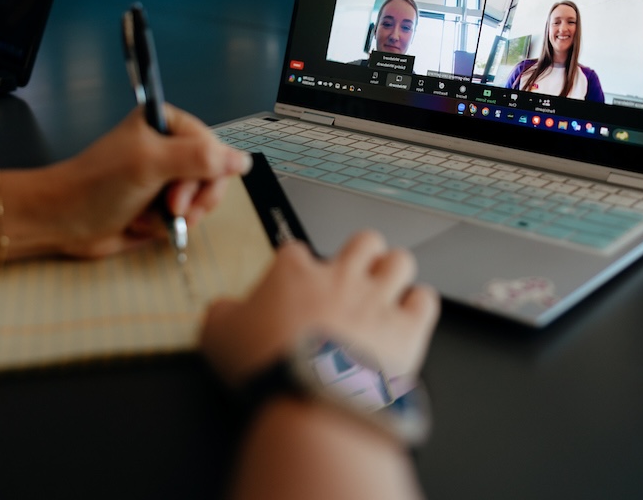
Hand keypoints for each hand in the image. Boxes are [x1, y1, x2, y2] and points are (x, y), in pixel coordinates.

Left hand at [21, 104, 251, 258]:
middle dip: (192, 199)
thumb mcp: (150, 163)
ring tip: (150, 217)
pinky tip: (141, 222)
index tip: (180, 193)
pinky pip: (183, 219)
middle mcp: (169, 147)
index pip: (213, 147)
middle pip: (212, 176)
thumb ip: (199, 158)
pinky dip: (164, 226)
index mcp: (166, 123)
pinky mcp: (158, 205)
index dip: (205, 174)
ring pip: (201, 201)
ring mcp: (164, 177)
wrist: (63, 221)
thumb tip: (242, 160)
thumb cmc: (97, 184)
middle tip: (171, 208)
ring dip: (177, 216)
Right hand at [199, 231, 439, 386]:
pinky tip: (410, 315)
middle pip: (362, 242)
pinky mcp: (406, 328)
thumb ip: (221, 313)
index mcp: (294, 273)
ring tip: (387, 288)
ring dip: (394, 273)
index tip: (295, 286)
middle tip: (355, 273)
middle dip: (362, 254)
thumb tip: (223, 309)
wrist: (308, 399)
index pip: (297, 251)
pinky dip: (419, 305)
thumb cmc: (266, 367)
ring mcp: (376, 299)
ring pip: (399, 261)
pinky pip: (425, 300)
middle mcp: (340, 277)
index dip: (297, 268)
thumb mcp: (218, 335)